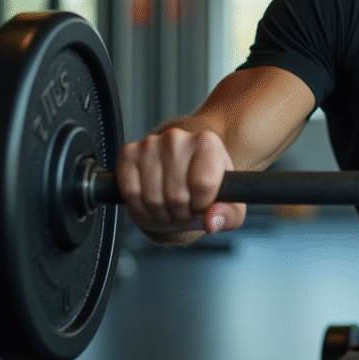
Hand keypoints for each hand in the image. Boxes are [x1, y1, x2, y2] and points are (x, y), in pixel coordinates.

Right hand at [116, 125, 246, 243]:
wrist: (181, 174)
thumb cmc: (207, 189)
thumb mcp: (230, 205)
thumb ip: (229, 214)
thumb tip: (212, 221)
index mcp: (208, 143)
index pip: (204, 185)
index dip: (202, 206)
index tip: (202, 204)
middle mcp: (178, 138)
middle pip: (177, 196)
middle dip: (181, 213)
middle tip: (185, 209)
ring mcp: (150, 143)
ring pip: (152, 198)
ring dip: (161, 214)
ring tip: (170, 207)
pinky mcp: (128, 153)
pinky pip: (131, 193)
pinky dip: (140, 209)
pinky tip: (151, 204)